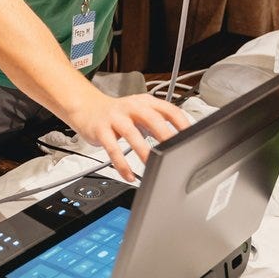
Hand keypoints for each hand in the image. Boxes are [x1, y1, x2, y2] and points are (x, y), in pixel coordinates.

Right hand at [65, 92, 189, 181]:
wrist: (87, 107)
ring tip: (152, 166)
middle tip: (175, 152)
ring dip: (143, 151)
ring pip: (131, 134)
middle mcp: (131, 107)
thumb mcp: (140, 112)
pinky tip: (129, 175)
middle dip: (165, 136)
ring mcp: (115, 117)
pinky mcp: (101, 130)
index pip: (168, 110)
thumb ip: (158, 123)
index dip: (181, 123)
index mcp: (145, 102)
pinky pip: (113, 148)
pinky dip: (121, 164)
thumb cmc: (118, 114)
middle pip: (152, 119)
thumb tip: (180, 142)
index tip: (191, 138)